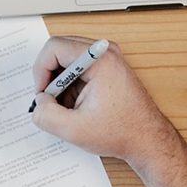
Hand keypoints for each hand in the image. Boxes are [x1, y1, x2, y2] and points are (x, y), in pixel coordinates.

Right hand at [29, 35, 181, 172]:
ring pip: (69, 60)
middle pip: (60, 50)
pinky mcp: (108, 68)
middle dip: (50, 77)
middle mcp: (105, 53)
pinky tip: (77, 106)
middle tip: (50, 101)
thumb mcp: (74, 129)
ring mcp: (108, 59)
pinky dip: (71, 85)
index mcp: (100, 60)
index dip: (41, 71)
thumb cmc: (122, 132)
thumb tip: (38, 102)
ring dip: (61, 83)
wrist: (147, 139)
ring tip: (67, 108)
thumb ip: (47, 115)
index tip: (42, 93)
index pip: (54, 47)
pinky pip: (79, 68)